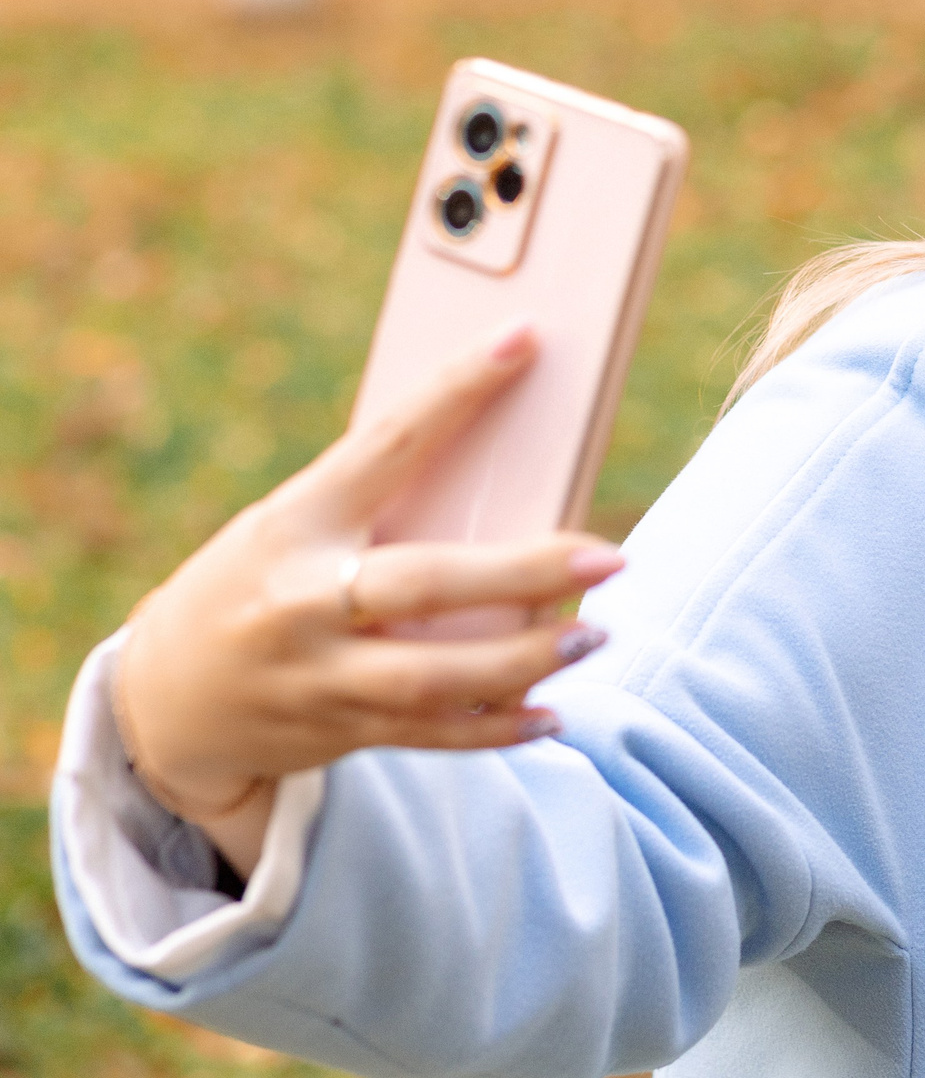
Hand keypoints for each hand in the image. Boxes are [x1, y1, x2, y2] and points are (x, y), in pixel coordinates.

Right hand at [113, 322, 625, 875]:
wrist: (164, 696)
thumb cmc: (260, 579)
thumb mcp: (295, 525)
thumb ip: (379, 508)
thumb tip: (506, 465)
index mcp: (296, 521)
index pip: (386, 442)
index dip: (456, 392)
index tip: (522, 342)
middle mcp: (301, 599)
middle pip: (422, 585)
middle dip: (522, 574)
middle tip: (608, 558)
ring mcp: (316, 674)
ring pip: (433, 677)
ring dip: (525, 661)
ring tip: (593, 635)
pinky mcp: (336, 731)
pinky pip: (429, 735)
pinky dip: (496, 728)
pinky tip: (552, 714)